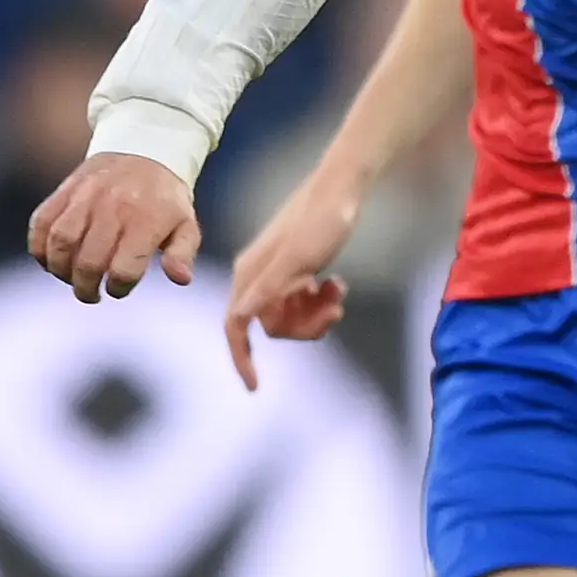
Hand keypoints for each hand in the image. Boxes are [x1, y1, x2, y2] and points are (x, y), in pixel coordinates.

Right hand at [25, 152, 201, 306]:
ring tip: (69, 278)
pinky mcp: (65, 190)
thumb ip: (182, 254)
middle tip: (90, 294)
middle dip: (85, 288)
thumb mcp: (185, 224)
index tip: (118, 288)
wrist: (144, 149)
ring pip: (61, 242)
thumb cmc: (165, 198)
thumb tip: (181, 279)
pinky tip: (50, 260)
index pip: (125, 268)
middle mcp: (113, 208)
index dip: (118, 287)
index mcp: (146, 221)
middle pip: (90, 261)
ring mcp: (86, 197)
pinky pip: (41, 222)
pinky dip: (39, 247)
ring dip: (60, 270)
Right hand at [220, 164, 366, 387]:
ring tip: (339, 292)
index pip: (235, 327)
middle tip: (336, 311)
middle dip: (305, 327)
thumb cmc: (322, 221)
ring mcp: (276, 274)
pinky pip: (302, 302)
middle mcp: (256, 277)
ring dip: (317, 313)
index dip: (242, 358)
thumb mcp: (298, 260)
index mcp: (250, 276)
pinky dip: (321, 300)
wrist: (342, 188)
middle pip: (272, 327)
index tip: (255, 387)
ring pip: (290, 316)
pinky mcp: (295, 269)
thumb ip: (269, 290)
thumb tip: (239, 320)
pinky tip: (337, 284)